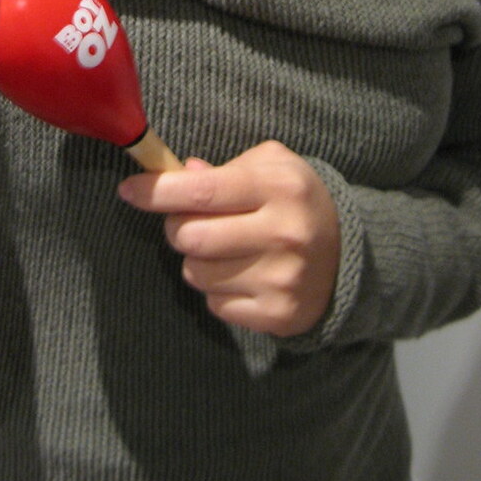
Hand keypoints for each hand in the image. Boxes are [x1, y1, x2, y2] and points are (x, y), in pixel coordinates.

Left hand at [119, 141, 339, 335]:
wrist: (350, 254)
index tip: (130, 191)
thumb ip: (224, 168)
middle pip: (190, 237)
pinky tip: (243, 275)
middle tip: (191, 222)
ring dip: (197, 261)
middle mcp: (284, 233)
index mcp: (278, 187)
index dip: (156, 192)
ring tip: (225, 249)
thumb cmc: (294, 201)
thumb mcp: (269, 167)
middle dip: (178, 228)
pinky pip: (215, 305)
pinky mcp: (279, 314)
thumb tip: (183, 174)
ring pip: (196, 273)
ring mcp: (283, 278)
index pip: (201, 191)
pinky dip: (218, 291)